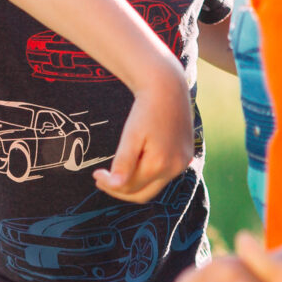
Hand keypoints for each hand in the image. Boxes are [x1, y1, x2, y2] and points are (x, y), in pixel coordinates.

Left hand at [93, 75, 195, 203]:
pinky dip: (147, 175)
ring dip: (134, 184)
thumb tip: (115, 186)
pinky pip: (163, 176)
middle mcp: (175, 168)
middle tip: (103, 179)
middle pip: (143, 193)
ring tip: (116, 174)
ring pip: (153, 187)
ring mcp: (183, 164)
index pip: (130, 187)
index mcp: (160, 163)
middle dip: (121, 190)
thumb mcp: (131, 135)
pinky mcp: (185, 157)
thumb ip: (124, 162)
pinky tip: (135, 164)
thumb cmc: (146, 109)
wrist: (168, 88)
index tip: (95, 174)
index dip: (110, 186)